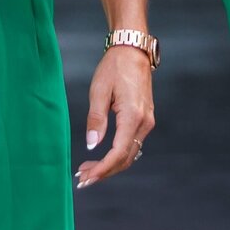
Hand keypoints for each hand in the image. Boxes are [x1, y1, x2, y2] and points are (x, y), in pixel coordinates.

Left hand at [75, 43, 155, 188]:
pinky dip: (117, 155)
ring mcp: (147, 122)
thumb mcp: (99, 91)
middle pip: (126, 159)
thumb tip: (92, 145)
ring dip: (110, 165)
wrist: (133, 51)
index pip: (118, 153)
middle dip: (104, 172)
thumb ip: (96, 120)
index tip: (86, 177)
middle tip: (81, 179)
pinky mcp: (145, 119)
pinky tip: (101, 157)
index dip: (102, 169)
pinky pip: (132, 144)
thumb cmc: (114, 68)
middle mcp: (144, 123)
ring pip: (130, 154)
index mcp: (132, 116)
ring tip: (87, 170)